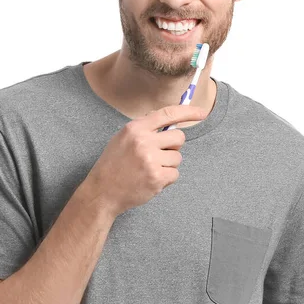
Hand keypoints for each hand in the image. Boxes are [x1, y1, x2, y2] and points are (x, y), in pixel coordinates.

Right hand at [84, 104, 207, 218]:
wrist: (102, 191)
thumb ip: (144, 128)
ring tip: (149, 169)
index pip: (168, 114)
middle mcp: (143, 141)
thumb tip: (167, 119)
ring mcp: (150, 160)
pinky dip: (166, 178)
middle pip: (179, 137)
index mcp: (135, 128)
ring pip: (177, 157)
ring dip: (168, 164)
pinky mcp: (156, 177)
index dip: (188, 112)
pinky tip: (150, 180)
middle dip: (174, 146)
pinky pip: (175, 174)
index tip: (201, 113)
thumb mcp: (122, 137)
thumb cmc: (113, 164)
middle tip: (159, 154)